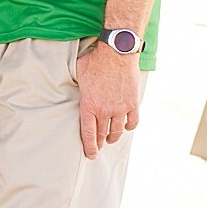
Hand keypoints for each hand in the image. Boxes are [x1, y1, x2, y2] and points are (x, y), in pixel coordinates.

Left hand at [77, 41, 140, 157]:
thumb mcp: (79, 74)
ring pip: (117, 131)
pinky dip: (128, 127)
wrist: (117, 52)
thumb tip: (73, 89)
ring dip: (113, 137)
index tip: (91, 155)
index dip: (90, 147)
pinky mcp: (133, 103)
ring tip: (110, 139)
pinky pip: (132, 122)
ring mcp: (120, 108)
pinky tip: (125, 126)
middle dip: (100, 143)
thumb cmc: (95, 60)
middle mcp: (105, 110)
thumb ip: (79, 88)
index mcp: (89, 105)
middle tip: (98, 147)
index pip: (88, 134)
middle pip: (102, 134)